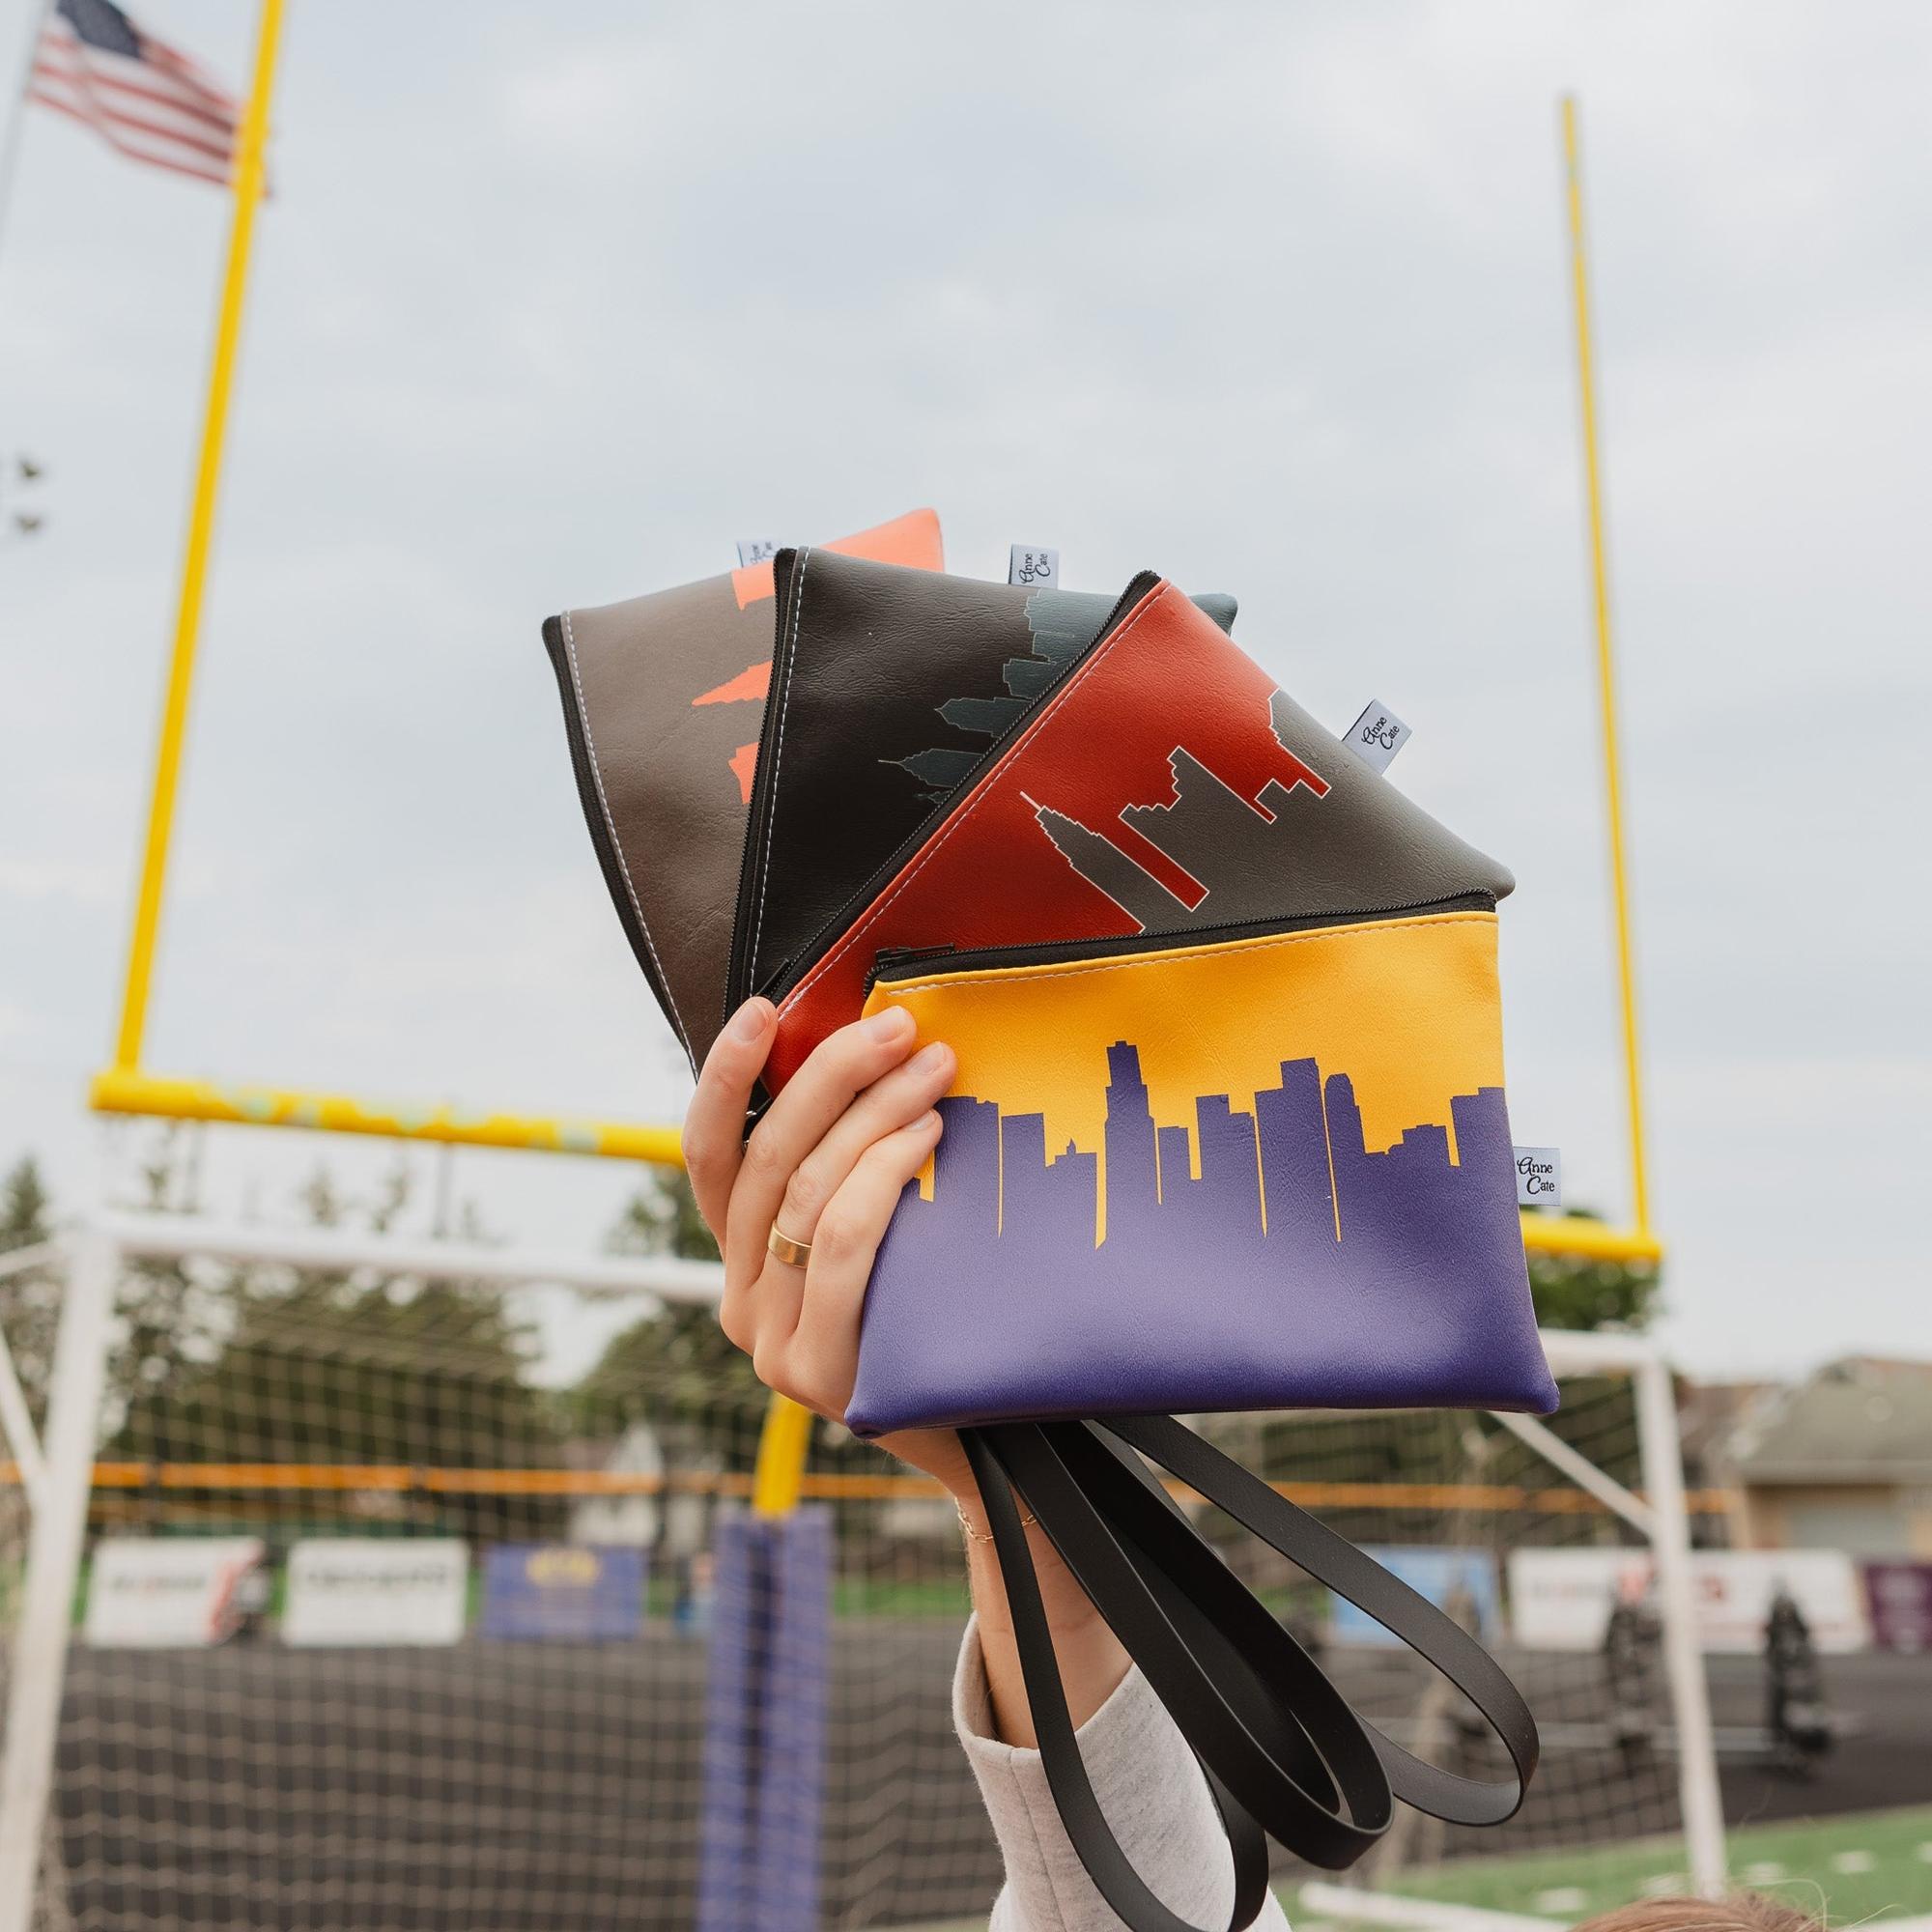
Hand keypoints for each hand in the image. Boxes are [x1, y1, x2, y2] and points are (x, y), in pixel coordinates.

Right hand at [683, 996, 974, 1499]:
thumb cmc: (944, 1321)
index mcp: (742, 1260)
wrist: (991, 1442)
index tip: (763, 1007)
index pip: (710, 1154)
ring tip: (935, 1070)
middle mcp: (740, 1301)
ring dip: (875, 1113)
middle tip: (898, 1028)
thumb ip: (858, 1175)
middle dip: (830, 1075)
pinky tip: (929, 1139)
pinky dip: (884, 1176)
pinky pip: (842, 1244)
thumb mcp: (889, 1238)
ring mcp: (771, 1345)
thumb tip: (884, 1058)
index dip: (728, 1076)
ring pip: (807, 1193)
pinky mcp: (814, 1372)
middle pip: (767, 1158)